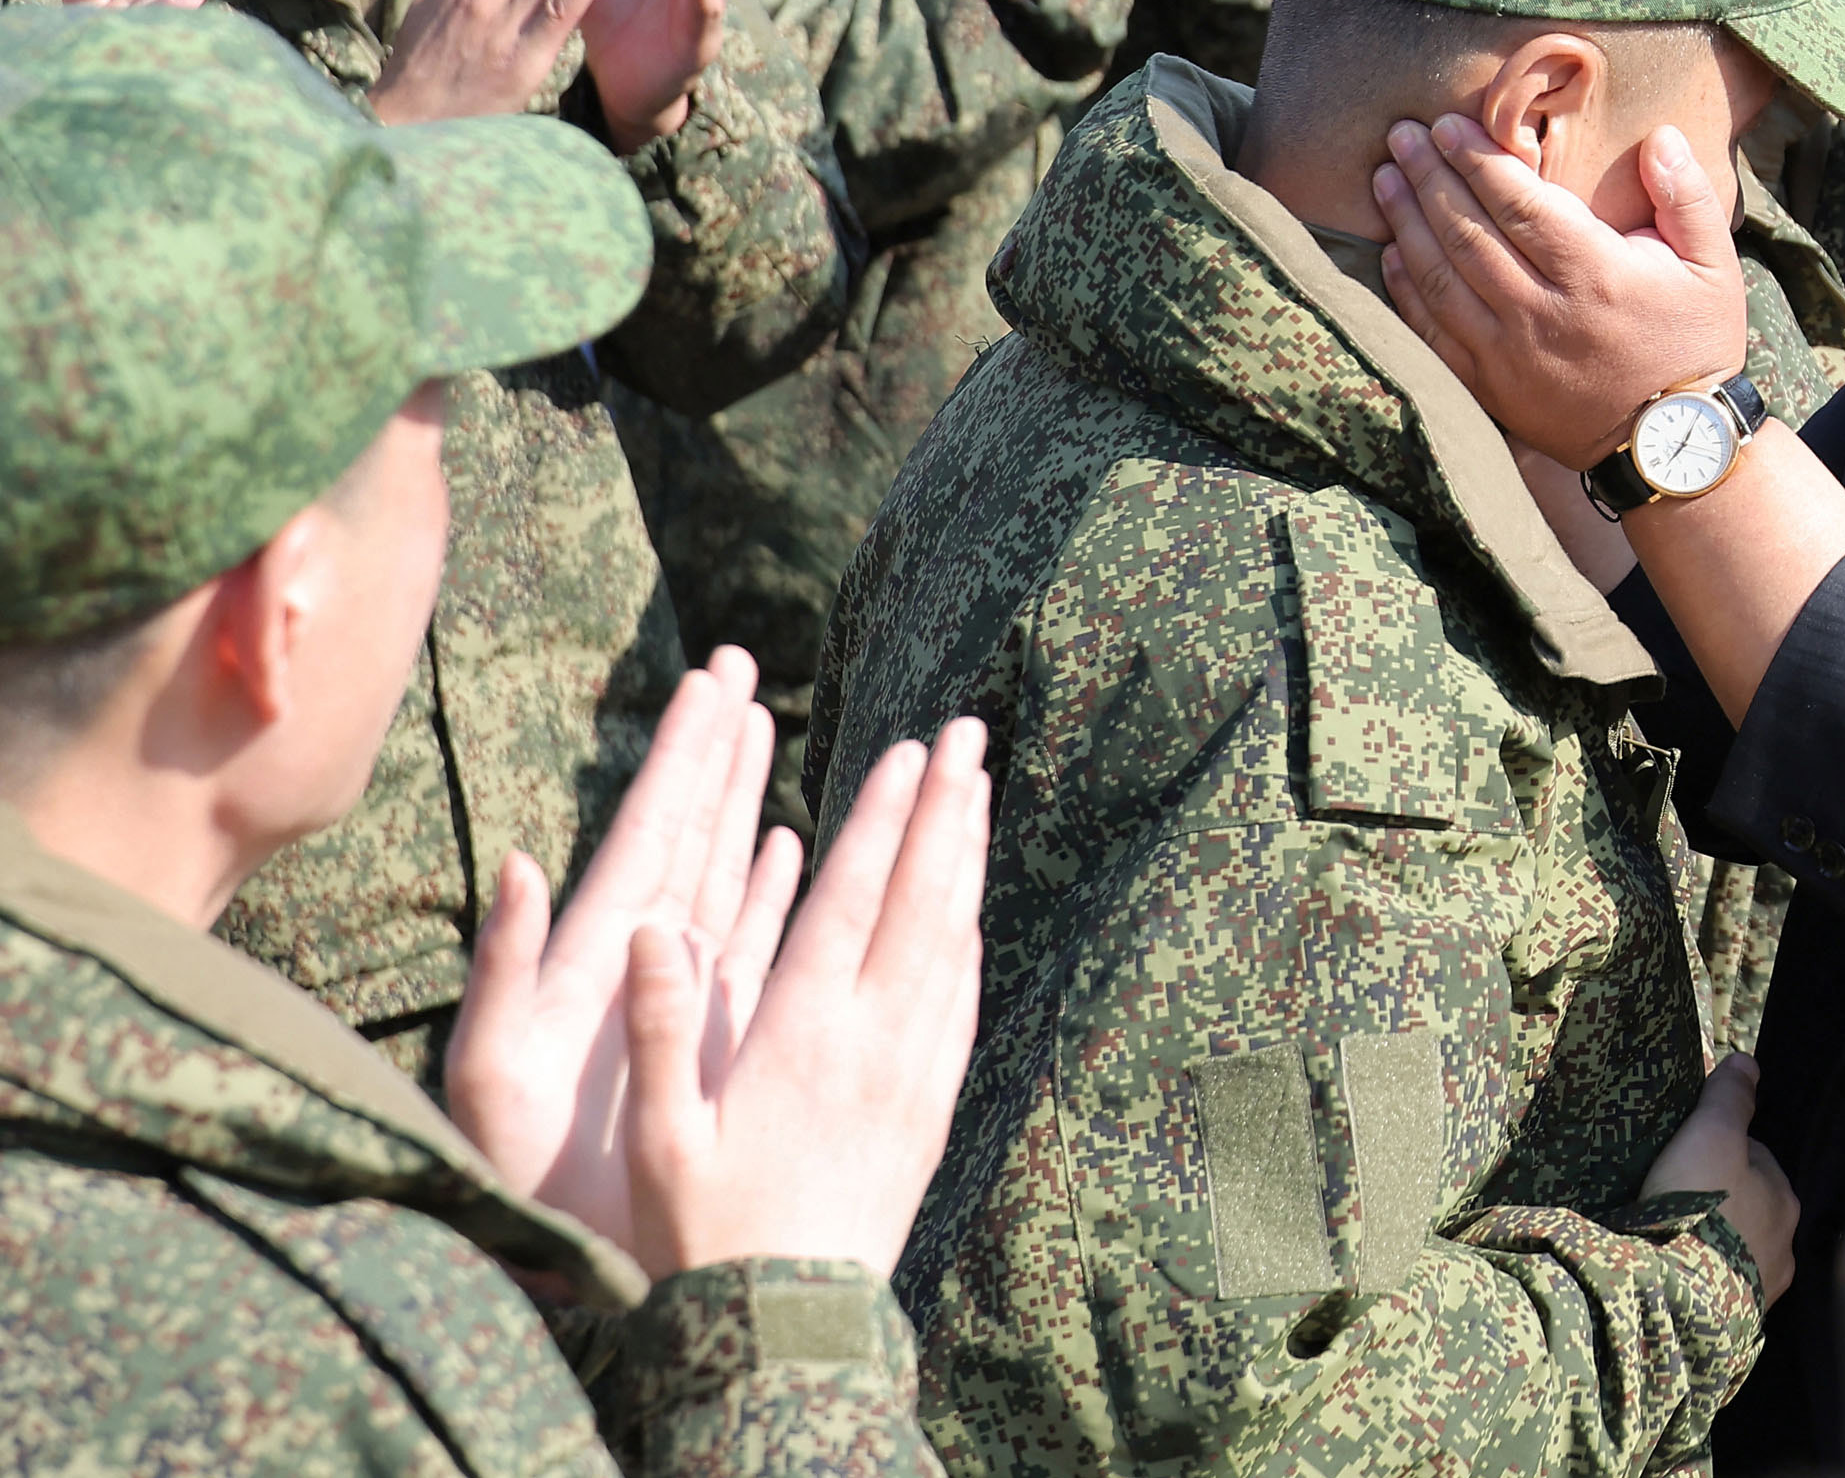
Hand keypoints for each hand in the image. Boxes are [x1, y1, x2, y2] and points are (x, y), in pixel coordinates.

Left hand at [442, 650, 794, 1247]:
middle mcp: (638, 956)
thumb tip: (517, 864)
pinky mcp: (699, 1029)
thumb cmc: (514, 1168)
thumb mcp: (489, 1070)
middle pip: (688, 829)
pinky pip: (745, 936)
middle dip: (714, 749)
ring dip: (743, 799)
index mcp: (596, 952)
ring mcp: (672, 988)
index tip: (715, 681)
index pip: (651, 829)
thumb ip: (502, 966)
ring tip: (766, 726)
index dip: (684, 755)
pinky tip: (791, 846)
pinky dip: (768, 885)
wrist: (551, 1250)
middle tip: (738, 666)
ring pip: (721, 869)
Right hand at [619, 718, 987, 1276]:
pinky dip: (968, 934)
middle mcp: (875, 1040)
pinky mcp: (933, 1105)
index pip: (854, 900)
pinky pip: (961, 998)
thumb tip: (652, 927)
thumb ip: (661, 1027)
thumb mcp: (663, 1137)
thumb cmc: (707, 1234)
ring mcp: (914, 1070)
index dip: (880, 820)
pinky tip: (967, 905)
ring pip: (953, 939)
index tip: (905, 753)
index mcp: (804, 1035)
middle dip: (946, 809)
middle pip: (922, 899)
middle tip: (969, 734)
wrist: (794, 1324)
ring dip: (966, 858)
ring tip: (977, 790)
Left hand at [1371, 112, 1750, 469]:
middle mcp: (1543, 313)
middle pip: (1469, 233)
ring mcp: (1509, 355)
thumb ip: (1687, 196)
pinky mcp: (1490, 388)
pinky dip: (1406, 290)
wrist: (1672, 445)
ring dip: (1407, 222)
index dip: (1476, 160)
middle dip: (1429, 176)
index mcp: (1595, 274)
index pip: (1519, 203)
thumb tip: (1662, 135)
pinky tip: (1391, 253)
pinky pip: (1434, 333)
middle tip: (1401, 135)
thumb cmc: (1695, 344)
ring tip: (1385, 178)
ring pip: (1441, 278)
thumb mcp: (1715, 266)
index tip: (1447, 125)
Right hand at [1642, 1055, 1796, 1305]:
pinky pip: (1717, 1294)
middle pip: (1747, 1208)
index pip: (1755, 1160)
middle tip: (1672, 1196)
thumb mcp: (1710, 1134)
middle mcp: (1784, 1249)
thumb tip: (1748, 1063)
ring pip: (1733, 1254)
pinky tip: (1673, 1278)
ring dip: (1709, 1245)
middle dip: (1718, 1202)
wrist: (1675, 1299)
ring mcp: (1760, 1293)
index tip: (1686, 1153)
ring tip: (1668, 1241)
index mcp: (1784, 1200)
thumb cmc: (1698, 1206)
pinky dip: (1699, 1282)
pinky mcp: (1733, 1328)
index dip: (1720, 1149)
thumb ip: (1729, 1098)